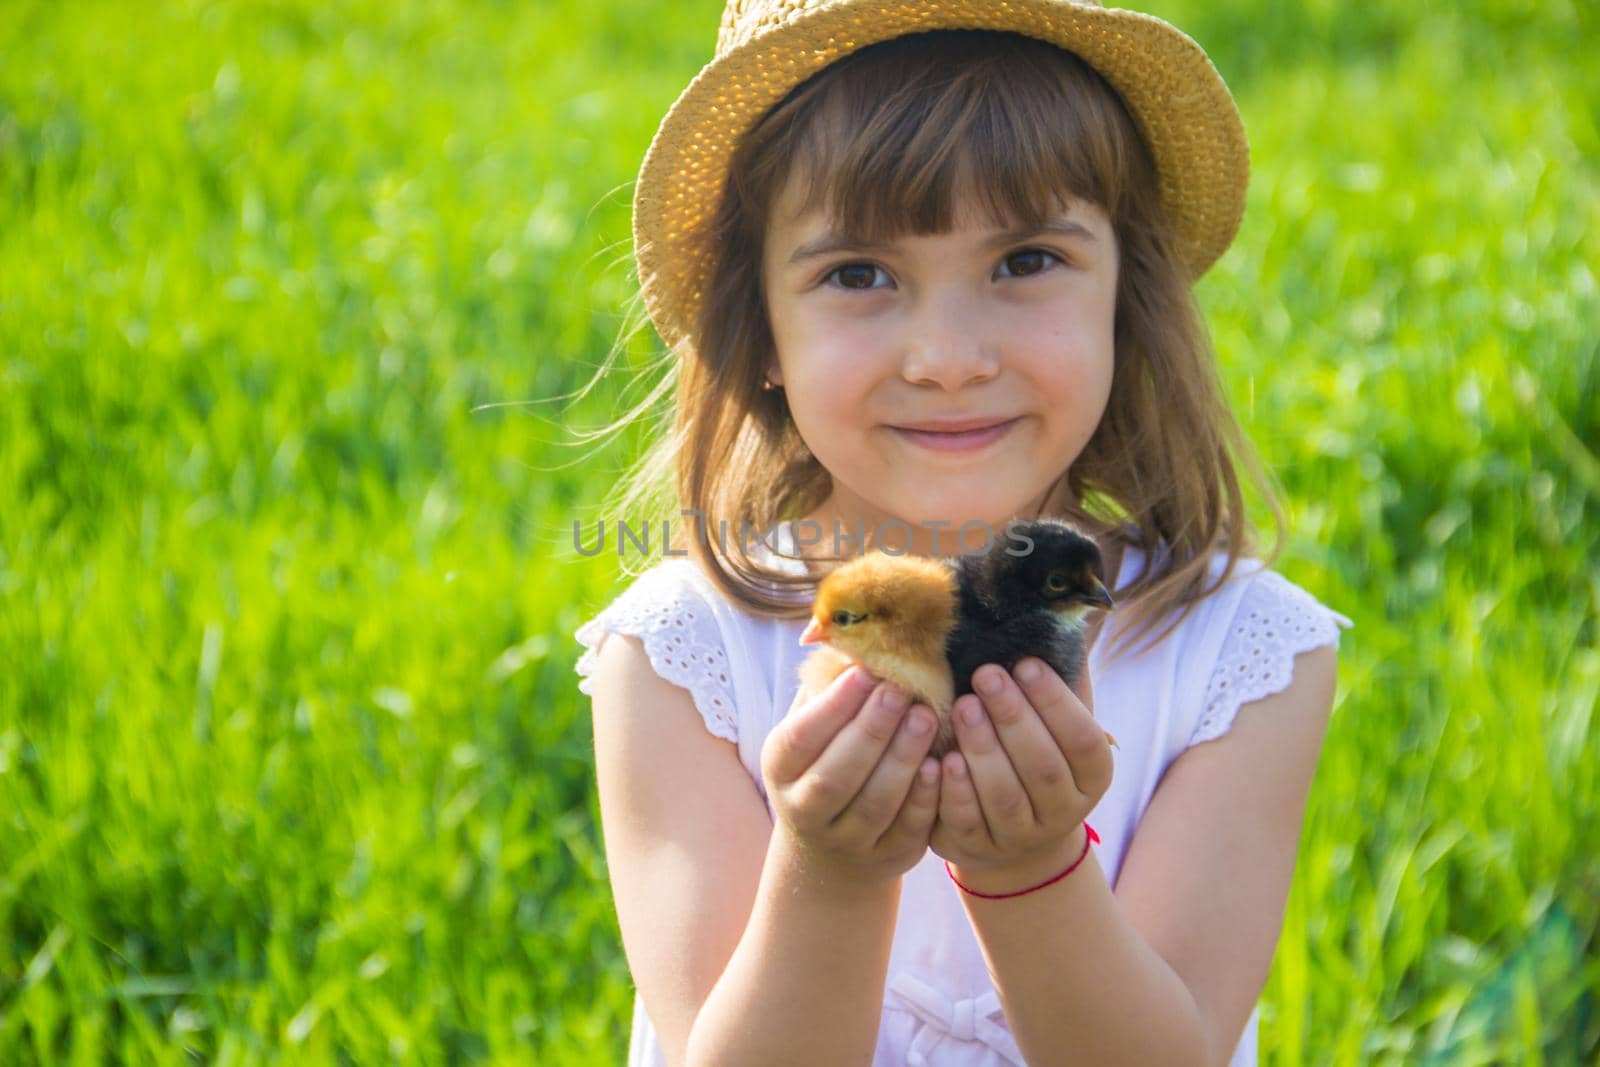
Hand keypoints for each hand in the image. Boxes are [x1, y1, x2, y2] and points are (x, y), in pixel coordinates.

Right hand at [761, 666, 942, 884]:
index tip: (867, 672)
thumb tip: (844, 631)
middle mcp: (805, 810)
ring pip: (874, 805)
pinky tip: (941, 764)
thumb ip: (825, 684)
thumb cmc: (827, 757)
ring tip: (926, 717)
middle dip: (871, 730)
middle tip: (902, 690)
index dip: (834, 707)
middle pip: (836, 775)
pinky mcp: (887, 858)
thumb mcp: (814, 724)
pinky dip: (924, 799)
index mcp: (782, 767)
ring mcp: (846, 841)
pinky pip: (908, 830)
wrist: (832, 844)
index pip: (802, 737)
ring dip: (902, 760)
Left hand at [930, 658, 1113, 888]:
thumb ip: (1061, 679)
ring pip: (1005, 796)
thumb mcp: (1054, 721)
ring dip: (984, 749)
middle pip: (1043, 767)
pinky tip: (943, 758)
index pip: (1083, 739)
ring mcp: (1022, 837)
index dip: (1055, 701)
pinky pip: (968, 822)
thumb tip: (1059, 615)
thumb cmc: (1033, 750)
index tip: (1025, 662)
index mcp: (1092, 775)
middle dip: (1013, 717)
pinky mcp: (979, 848)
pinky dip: (955, 791)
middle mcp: (1065, 812)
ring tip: (963, 708)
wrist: (1011, 827)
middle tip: (985, 674)